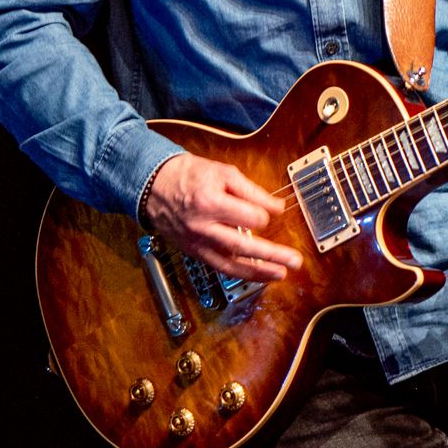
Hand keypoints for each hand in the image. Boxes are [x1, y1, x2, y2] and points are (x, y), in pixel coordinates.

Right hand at [142, 153, 303, 280]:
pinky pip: (220, 268)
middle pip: (243, 246)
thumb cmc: (188, 175)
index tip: (269, 212)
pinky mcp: (194, 252)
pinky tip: (258, 275)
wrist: (153, 186)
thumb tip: (277, 207)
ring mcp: (197, 243)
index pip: (250, 217)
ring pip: (231, 265)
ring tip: (281, 274)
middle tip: (294, 261)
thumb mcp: (222, 172)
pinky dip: (241, 274)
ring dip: (259, 272)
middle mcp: (203, 227)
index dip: (265, 214)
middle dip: (272, 255)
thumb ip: (251, 191)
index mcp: (210, 202)